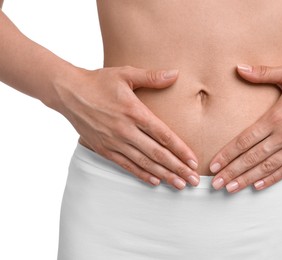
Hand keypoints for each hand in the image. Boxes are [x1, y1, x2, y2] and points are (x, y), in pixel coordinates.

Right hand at [54, 66, 199, 189]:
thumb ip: (152, 76)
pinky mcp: (104, 149)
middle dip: (178, 168)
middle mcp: (126, 130)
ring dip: (163, 175)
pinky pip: (126, 165)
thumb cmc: (99, 82)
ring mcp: (114, 142)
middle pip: (157, 153)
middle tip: (193, 180)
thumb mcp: (126, 74)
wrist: (68, 93)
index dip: (180, 150)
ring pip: (144, 163)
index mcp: (134, 112)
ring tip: (179, 185)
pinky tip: (155, 181)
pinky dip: (141, 174)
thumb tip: (175, 73)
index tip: (194, 161)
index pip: (163, 135)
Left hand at [210, 64, 281, 192]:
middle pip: (252, 158)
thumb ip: (262, 73)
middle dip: (232, 171)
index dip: (227, 154)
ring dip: (247, 179)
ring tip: (231, 188)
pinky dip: (271, 179)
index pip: (245, 140)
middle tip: (216, 183)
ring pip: (267, 167)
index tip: (214, 165)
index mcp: (276, 117)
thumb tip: (239, 68)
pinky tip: (258, 186)